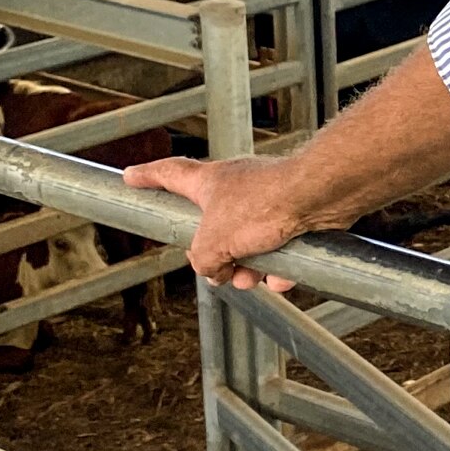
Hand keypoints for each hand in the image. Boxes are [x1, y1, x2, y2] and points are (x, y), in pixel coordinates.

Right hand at [123, 153, 321, 291]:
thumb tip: (215, 272)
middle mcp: (236, 188)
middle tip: (218, 270)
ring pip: (247, 244)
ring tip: (252, 276)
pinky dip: (277, 267)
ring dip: (247, 268)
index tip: (131, 177)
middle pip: (212, 227)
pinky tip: (282, 275)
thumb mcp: (212, 243)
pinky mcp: (293, 215)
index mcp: (208, 182)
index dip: (147, 177)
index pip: (169, 174)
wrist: (318, 198)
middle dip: (215, 256)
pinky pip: (277, 250)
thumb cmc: (264, 204)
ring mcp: (266, 201)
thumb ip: (202, 260)